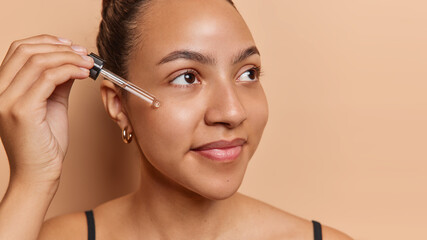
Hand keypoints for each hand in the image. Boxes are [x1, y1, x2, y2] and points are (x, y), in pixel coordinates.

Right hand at [0, 34, 93, 185]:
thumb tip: (72, 61)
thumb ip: (57, 82)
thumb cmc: (45, 143)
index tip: (71, 45)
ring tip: (89, 64)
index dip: (46, 42)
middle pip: (27, 51)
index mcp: (2, 88)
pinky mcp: (21, 110)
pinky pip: (48, 79)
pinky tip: (84, 74)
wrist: (39, 174)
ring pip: (38, 62)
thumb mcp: (52, 104)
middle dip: (61, 48)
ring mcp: (6, 101)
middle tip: (85, 54)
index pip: (19, 50)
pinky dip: (70, 70)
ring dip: (69, 58)